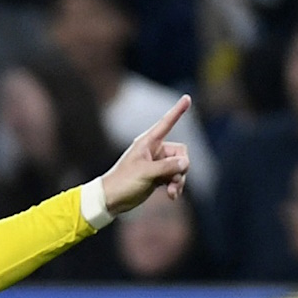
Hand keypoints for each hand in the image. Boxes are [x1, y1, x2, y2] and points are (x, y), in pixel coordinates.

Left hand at [100, 95, 191, 214]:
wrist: (111, 199)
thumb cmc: (123, 182)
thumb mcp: (146, 173)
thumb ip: (167, 167)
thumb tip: (185, 163)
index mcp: (147, 143)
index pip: (166, 123)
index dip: (177, 111)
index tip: (187, 97)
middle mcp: (154, 151)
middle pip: (181, 153)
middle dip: (182, 167)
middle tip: (174, 180)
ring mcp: (156, 164)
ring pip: (180, 167)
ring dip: (179, 180)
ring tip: (172, 192)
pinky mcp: (157, 176)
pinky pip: (175, 177)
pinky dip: (175, 185)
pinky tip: (172, 195)